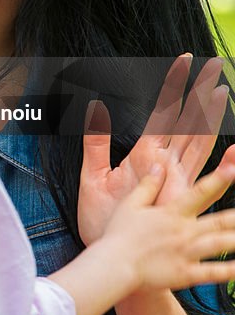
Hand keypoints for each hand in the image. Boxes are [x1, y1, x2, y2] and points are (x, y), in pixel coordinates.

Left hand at [79, 55, 231, 245]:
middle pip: (186, 120)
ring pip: (198, 140)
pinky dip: (225, 163)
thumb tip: (93, 112)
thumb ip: (95, 145)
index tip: (182, 60)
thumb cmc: (102, 219)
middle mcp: (163, 161)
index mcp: (143, 152)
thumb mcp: (93, 177)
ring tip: (222, 93)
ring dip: (210, 118)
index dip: (172, 86)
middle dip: (198, 93)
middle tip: (214, 67)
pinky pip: (205, 174)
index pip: (161, 112)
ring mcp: (175, 178)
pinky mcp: (181, 197)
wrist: (111, 253)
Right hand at [99, 152, 234, 292]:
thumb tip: (159, 165)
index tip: (233, 169)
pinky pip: (214, 273)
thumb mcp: (131, 204)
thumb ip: (148, 185)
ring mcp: (187, 253)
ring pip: (221, 244)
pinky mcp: (186, 273)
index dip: (218, 179)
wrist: (114, 264)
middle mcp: (184, 231)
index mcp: (171, 213)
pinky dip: (230, 271)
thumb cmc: (120, 234)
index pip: (199, 193)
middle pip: (220, 221)